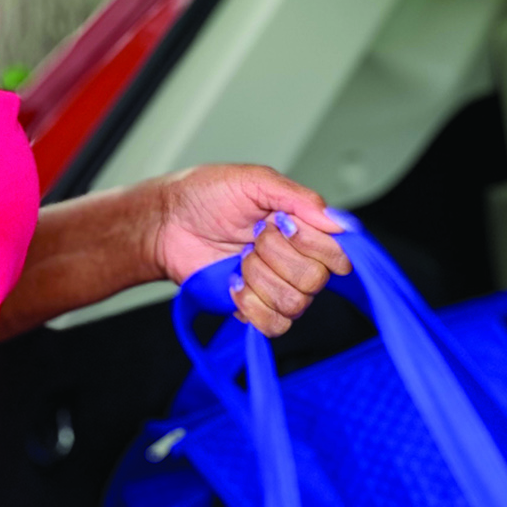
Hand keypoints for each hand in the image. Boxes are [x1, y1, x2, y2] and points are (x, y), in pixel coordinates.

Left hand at [153, 164, 351, 336]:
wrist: (167, 222)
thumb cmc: (206, 195)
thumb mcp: (253, 180)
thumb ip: (298, 197)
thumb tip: (337, 221)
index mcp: (305, 230)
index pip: (338, 254)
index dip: (312, 243)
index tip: (280, 224)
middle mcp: (297, 261)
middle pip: (314, 280)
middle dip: (275, 256)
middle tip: (252, 237)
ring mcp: (277, 287)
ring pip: (294, 304)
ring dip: (259, 278)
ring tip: (239, 258)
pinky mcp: (255, 310)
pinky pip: (274, 325)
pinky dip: (251, 305)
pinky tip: (233, 283)